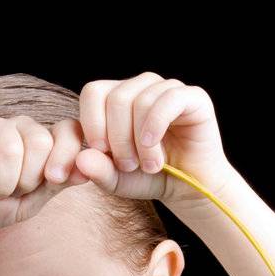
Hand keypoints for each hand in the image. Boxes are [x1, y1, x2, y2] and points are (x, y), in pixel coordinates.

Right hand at [0, 115, 94, 233]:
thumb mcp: (32, 202)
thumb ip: (57, 184)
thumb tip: (85, 169)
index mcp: (46, 144)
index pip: (70, 131)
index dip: (65, 155)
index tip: (53, 180)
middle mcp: (25, 129)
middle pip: (41, 143)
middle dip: (27, 179)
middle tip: (12, 190)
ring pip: (12, 151)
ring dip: (1, 184)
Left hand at [73, 75, 234, 207]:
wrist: (189, 188)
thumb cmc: (150, 179)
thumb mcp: (117, 180)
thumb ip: (98, 171)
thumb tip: (81, 158)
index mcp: (118, 99)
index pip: (93, 92)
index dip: (92, 123)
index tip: (102, 153)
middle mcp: (142, 87)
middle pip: (116, 98)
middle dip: (118, 139)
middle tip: (128, 166)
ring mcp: (167, 89)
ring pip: (140, 101)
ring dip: (140, 142)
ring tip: (149, 166)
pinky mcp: (193, 97)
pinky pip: (167, 101)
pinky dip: (156, 127)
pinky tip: (155, 151)